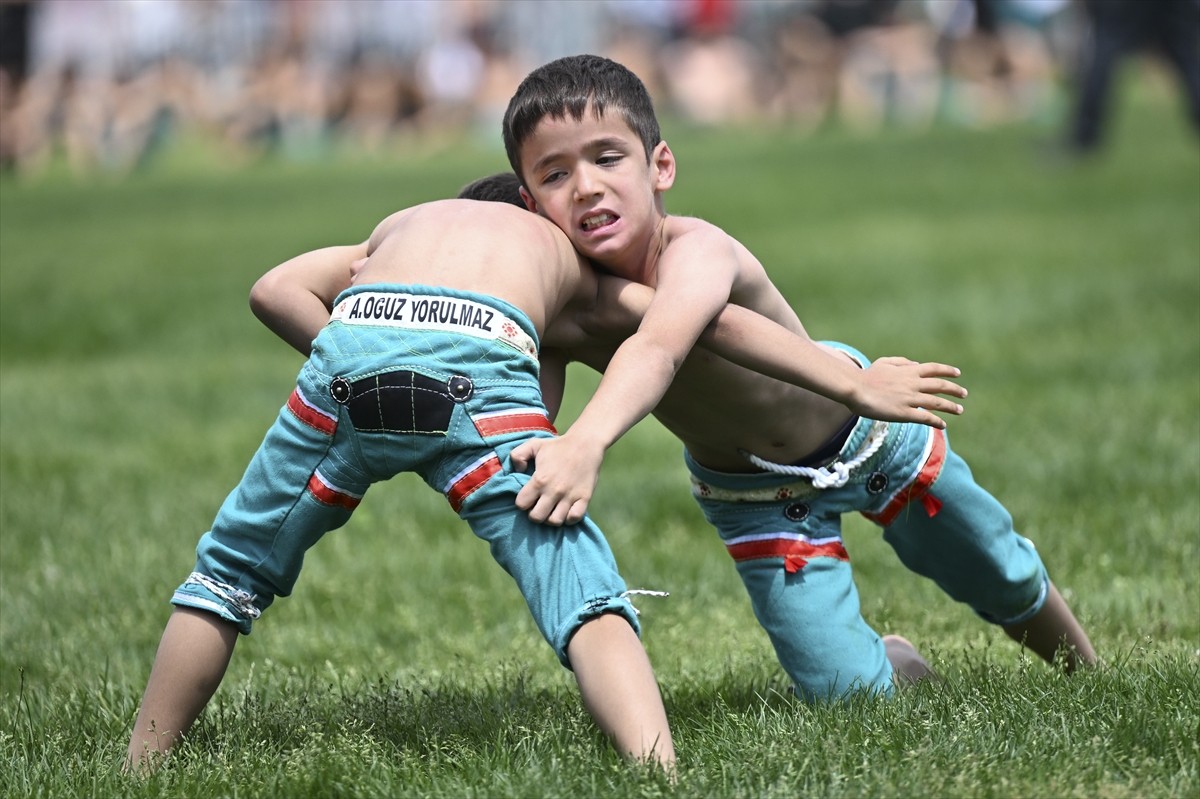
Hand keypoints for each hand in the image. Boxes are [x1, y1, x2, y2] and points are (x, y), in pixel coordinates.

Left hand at [512, 433, 604, 525]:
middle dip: (534, 514)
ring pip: (555, 521)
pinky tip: (567, 510)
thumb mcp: (534, 444)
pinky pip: (574, 518)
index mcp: (540, 480)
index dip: (522, 502)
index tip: (528, 497)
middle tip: (539, 506)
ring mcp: (570, 496)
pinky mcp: (584, 498)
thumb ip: (517, 455)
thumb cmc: (558, 445)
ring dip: (551, 518)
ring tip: (552, 509)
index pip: (522, 504)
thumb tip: (517, 471)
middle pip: (536, 517)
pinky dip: (569, 518)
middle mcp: (554, 491)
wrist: (586, 444)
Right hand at [848, 357, 967, 428]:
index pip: (934, 369)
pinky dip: (936, 421)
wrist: (856, 388)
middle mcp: (913, 384)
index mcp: (909, 371)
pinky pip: (926, 418)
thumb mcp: (885, 362)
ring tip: (959, 410)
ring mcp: (910, 399)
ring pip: (937, 403)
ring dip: (950, 406)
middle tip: (964, 394)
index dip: (948, 371)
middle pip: (940, 386)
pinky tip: (943, 425)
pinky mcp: (904, 413)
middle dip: (955, 390)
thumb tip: (916, 364)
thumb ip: (902, 362)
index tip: (957, 374)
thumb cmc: (867, 375)